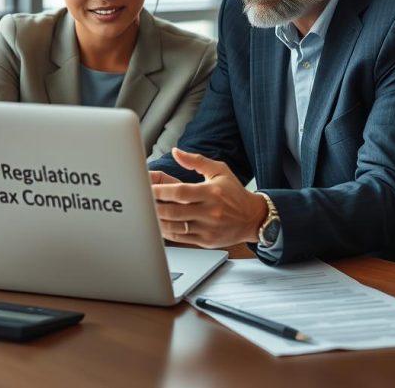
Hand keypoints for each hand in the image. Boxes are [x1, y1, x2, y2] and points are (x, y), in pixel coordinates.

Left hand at [151, 148, 266, 247]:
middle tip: (141, 202)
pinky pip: (181, 238)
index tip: (146, 188)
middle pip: (174, 212)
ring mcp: (208, 228)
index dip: (160, 191)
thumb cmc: (234, 193)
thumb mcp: (219, 170)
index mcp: (212, 192)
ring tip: (146, 213)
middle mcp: (210, 211)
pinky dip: (167, 232)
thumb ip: (196, 161)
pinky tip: (159, 224)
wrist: (253, 218)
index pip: (180, 192)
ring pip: (175, 227)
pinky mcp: (206, 241)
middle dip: (153, 207)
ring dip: (157, 221)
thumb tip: (176, 152)